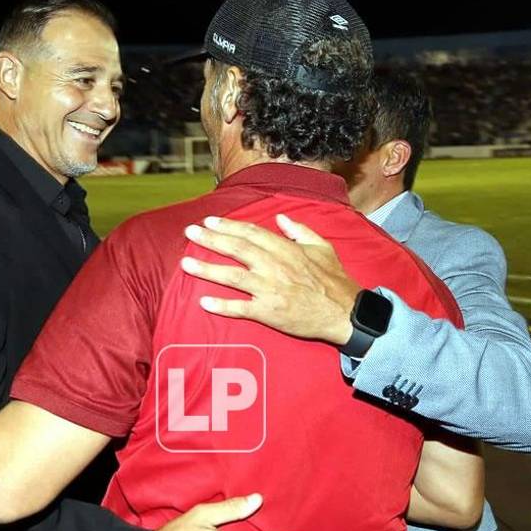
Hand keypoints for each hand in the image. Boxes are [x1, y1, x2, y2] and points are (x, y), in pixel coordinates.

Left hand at [180, 214, 360, 345]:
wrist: (345, 312)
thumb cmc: (334, 281)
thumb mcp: (322, 247)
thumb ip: (300, 230)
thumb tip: (280, 218)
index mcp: (285, 249)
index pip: (251, 233)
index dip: (228, 226)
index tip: (210, 221)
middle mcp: (274, 266)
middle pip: (236, 249)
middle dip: (210, 239)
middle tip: (189, 233)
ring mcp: (270, 290)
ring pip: (232, 276)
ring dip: (207, 269)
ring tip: (185, 264)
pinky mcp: (269, 312)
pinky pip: (241, 308)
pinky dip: (222, 305)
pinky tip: (203, 302)